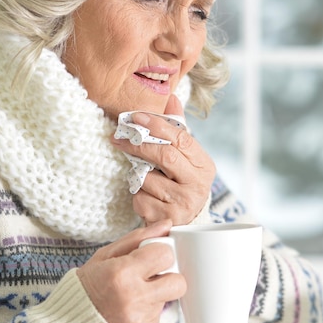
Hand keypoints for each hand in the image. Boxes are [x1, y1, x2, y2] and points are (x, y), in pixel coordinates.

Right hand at [77, 221, 185, 322]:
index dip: (160, 253)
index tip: (151, 256)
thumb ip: (138, 238)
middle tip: (150, 276)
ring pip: (168, 299)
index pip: (165, 255)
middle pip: (178, 282)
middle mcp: (134, 298)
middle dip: (168, 276)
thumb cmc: (85, 287)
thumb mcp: (105, 256)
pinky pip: (158, 317)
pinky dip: (148, 312)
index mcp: (122, 273)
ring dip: (155, 294)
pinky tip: (129, 310)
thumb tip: (166, 225)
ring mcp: (140, 320)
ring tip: (132, 295)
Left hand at [111, 95, 215, 225]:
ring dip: (138, 176)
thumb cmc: (180, 183)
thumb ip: (177, 129)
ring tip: (144, 180)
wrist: (184, 224)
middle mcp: (198, 184)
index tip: (135, 117)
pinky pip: (141, 199)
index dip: (157, 125)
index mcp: (204, 165)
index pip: (181, 138)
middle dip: (138, 145)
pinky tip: (147, 199)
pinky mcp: (167, 219)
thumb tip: (172, 98)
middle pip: (165, 156)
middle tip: (118, 138)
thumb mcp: (184, 157)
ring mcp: (184, 203)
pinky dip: (137, 196)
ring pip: (148, 179)